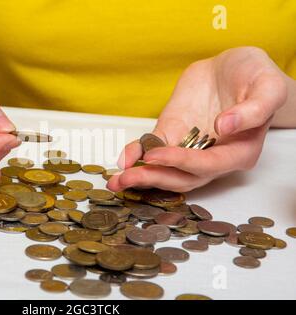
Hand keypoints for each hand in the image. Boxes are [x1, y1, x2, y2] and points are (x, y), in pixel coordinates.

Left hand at [108, 47, 287, 192]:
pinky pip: (153, 148)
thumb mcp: (267, 86)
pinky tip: (123, 158)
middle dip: (153, 178)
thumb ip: (254, 109)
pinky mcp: (172, 134)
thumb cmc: (256, 75)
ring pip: (165, 171)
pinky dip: (137, 154)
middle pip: (183, 177)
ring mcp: (190, 147)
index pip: (209, 166)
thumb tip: (225, 126)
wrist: (234, 65)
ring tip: (116, 179)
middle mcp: (213, 157)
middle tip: (126, 179)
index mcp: (240, 151)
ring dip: (140, 176)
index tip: (156, 156)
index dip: (182, 163)